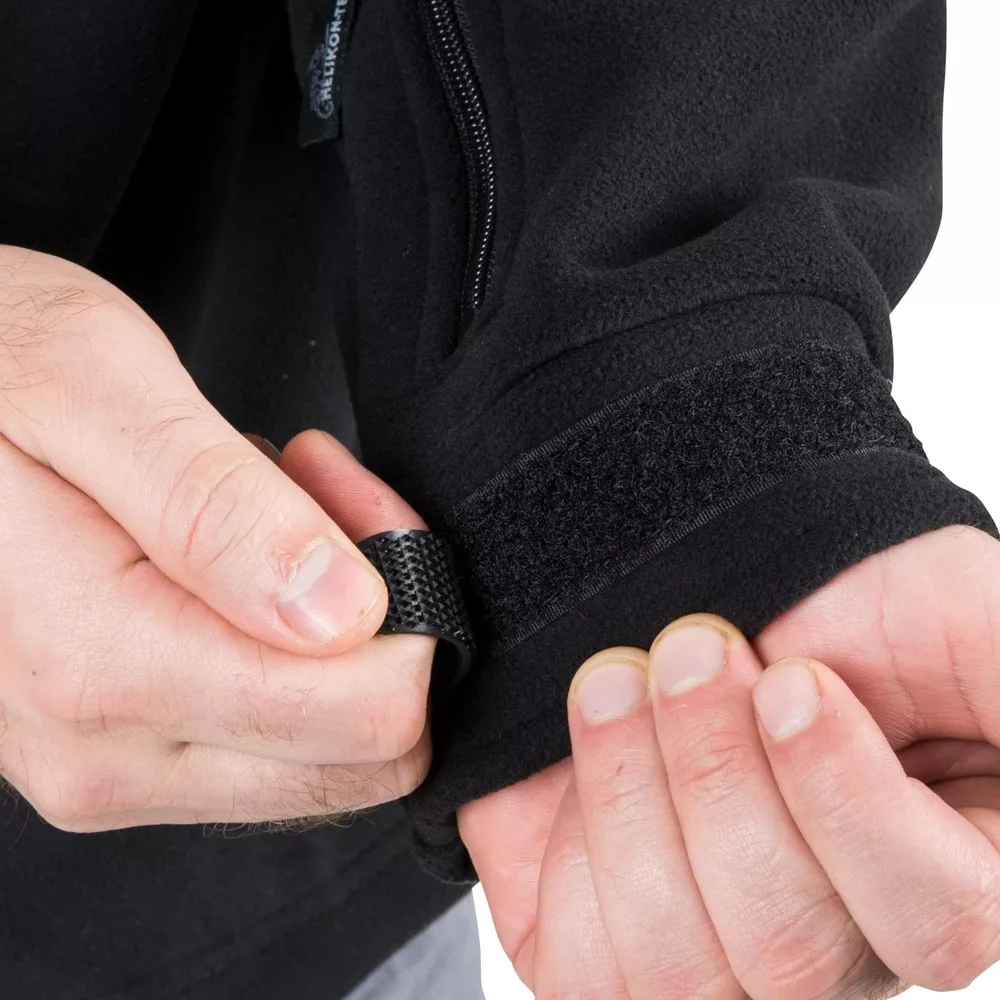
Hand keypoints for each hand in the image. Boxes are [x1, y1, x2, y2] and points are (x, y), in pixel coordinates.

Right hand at [0, 247, 432, 829]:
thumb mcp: (89, 384)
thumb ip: (213, 504)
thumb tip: (340, 613)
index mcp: (101, 668)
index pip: (366, 711)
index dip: (400, 593)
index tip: (344, 491)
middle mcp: (105, 755)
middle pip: (364, 753)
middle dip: (384, 618)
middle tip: (318, 494)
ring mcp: (116, 768)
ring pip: (334, 755)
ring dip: (339, 633)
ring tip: (271, 513)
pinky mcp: (129, 756)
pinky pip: (280, 742)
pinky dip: (296, 652)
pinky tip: (243, 562)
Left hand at [462, 525, 999, 995]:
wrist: (698, 598)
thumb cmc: (845, 609)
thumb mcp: (963, 615)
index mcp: (936, 881)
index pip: (933, 919)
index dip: (846, 801)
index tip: (791, 684)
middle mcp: (834, 947)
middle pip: (790, 953)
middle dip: (718, 773)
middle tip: (692, 651)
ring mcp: (717, 959)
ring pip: (677, 969)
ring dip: (632, 792)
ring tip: (620, 682)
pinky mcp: (607, 945)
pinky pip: (579, 961)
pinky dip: (569, 838)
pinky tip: (589, 747)